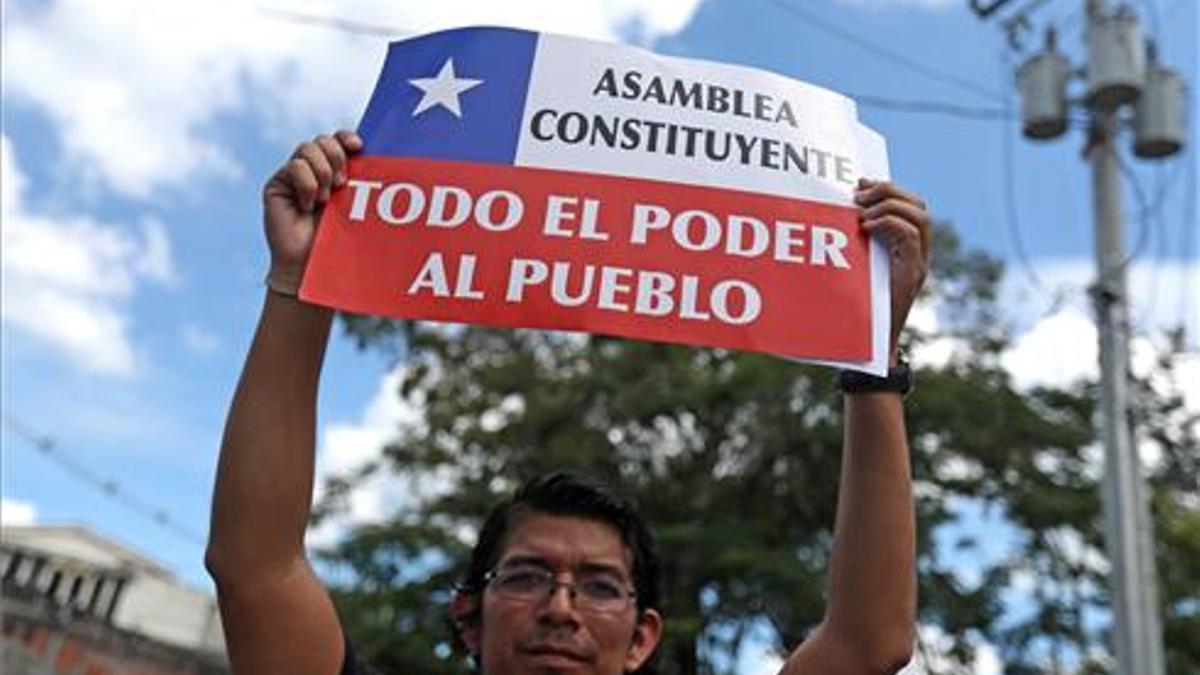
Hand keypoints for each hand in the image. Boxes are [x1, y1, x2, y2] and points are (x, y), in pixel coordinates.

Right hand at [262, 130, 362, 293]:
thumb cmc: (337, 240)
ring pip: (307, 148)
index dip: (346, 138)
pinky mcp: (278, 184)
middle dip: (336, 156)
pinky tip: (308, 205)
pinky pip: (294, 166)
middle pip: (323, 140)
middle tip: (342, 183)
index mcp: (335, 171)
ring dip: (322, 172)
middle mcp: (314, 170)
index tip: (359, 147)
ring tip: (326, 199)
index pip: (339, 141)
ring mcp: (294, 176)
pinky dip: (306, 184)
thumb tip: (371, 155)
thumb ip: (359, 181)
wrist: (312, 264)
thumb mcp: (354, 206)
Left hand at [855, 179, 930, 363]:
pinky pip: (911, 237)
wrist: (868, 346)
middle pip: (920, 206)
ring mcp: (918, 265)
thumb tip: (832, 220)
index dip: (890, 188)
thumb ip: (853, 247)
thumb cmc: (856, 309)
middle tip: (860, 192)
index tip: (861, 183)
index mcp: (907, 249)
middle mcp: (919, 255)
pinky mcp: (912, 276)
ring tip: (862, 209)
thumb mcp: (854, 270)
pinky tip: (865, 227)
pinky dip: (889, 224)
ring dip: (890, 205)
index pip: (912, 205)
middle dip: (891, 190)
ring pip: (920, 218)